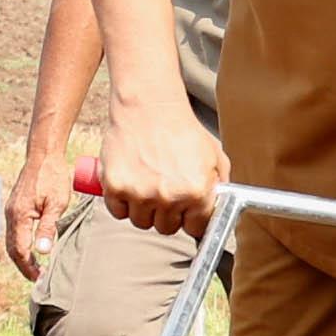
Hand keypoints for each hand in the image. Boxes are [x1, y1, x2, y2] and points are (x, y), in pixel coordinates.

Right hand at [6, 144, 72, 281]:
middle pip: (12, 248)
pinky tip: (31, 247)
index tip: (39, 278)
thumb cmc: (53, 177)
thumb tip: (42, 252)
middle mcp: (11, 215)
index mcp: (20, 216)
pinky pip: (15, 230)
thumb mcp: (56, 204)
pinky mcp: (15, 206)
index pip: (20, 250)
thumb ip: (48, 229)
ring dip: (22, 255)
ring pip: (12, 240)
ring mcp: (11, 210)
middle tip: (37, 278)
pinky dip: (21, 243)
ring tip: (35, 267)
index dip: (28, 266)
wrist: (43, 156)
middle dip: (23, 265)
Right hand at [98, 102, 226, 238]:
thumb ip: (219, 185)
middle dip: (168, 214)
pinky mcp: (115, 187)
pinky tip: (130, 184)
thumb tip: (220, 208)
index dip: (192, 220)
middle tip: (166, 193)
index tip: (187, 213)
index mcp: (197, 191)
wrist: (150, 107)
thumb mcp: (214, 156)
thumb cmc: (182, 129)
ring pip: (142, 222)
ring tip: (148, 186)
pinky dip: (121, 203)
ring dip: (144, 210)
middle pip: (167, 228)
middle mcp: (169, 196)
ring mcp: (140, 193)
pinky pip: (117, 211)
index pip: (196, 228)